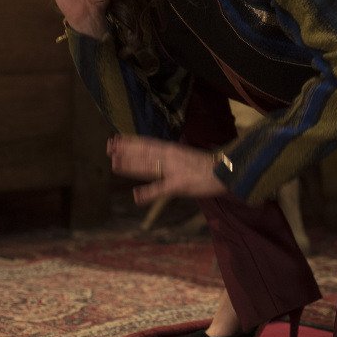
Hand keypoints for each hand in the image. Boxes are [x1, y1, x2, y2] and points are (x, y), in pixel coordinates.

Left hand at [107, 135, 229, 204]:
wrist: (228, 171)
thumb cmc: (210, 166)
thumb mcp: (187, 156)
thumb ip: (172, 156)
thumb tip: (161, 154)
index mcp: (173, 150)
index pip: (147, 143)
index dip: (130, 142)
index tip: (115, 139)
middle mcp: (171, 156)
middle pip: (144, 152)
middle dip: (126, 150)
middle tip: (108, 147)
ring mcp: (174, 170)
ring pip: (148, 166)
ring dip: (131, 165)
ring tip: (114, 163)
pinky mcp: (180, 184)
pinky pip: (161, 189)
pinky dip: (148, 193)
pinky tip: (136, 197)